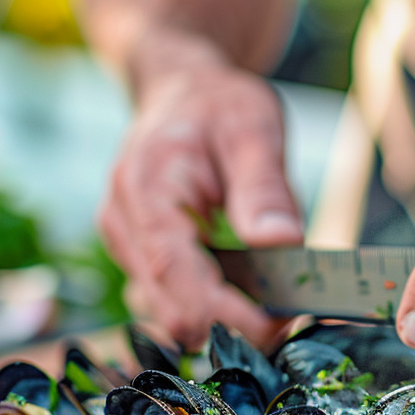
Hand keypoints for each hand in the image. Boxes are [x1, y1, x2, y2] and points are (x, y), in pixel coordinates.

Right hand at [99, 53, 303, 349]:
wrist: (181, 88)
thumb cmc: (218, 104)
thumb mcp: (254, 129)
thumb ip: (265, 189)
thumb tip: (283, 243)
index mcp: (147, 193)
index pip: (183, 286)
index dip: (236, 318)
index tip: (287, 321)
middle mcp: (123, 226)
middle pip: (176, 315)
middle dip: (235, 326)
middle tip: (290, 313)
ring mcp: (124, 245)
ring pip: (173, 317)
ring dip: (225, 319)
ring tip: (271, 296)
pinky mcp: (136, 257)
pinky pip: (173, 301)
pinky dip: (213, 305)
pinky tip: (246, 286)